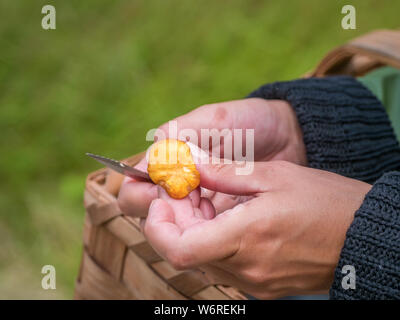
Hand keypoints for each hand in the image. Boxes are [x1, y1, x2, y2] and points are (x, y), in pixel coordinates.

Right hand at [118, 98, 306, 215]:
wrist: (290, 139)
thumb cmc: (250, 122)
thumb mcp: (215, 120)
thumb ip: (179, 132)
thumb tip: (148, 160)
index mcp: (167, 163)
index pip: (134, 190)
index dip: (146, 195)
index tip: (175, 188)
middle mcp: (177, 189)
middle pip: (147, 216)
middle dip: (168, 213)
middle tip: (200, 199)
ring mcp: (199, 208)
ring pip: (175, 231)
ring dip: (190, 224)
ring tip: (219, 207)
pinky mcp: (221, 221)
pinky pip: (204, 237)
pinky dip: (211, 231)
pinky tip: (231, 218)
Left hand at [141, 160, 370, 298]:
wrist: (363, 237)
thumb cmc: (324, 202)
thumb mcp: (273, 176)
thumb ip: (223, 172)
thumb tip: (188, 161)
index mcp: (246, 237)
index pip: (178, 249)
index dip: (158, 226)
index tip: (162, 200)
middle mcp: (245, 268)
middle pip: (185, 251)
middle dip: (175, 219)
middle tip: (186, 190)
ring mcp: (254, 280)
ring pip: (202, 257)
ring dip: (193, 228)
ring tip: (207, 199)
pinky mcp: (262, 284)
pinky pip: (223, 263)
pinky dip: (212, 240)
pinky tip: (224, 216)